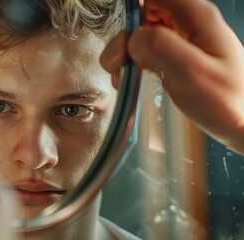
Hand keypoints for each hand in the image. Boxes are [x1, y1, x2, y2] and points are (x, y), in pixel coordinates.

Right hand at [101, 0, 243, 154]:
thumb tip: (132, 39)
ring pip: (138, 33)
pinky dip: (132, 63)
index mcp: (196, 17)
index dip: (132, 13)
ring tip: (125, 75)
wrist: (238, 124)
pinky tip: (133, 78)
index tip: (125, 41)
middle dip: (124, 38)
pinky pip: (144, 50)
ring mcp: (180, 40)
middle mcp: (187, 23)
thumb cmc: (225, 102)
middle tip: (122, 63)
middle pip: (141, 13)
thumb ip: (159, 47)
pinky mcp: (174, 56)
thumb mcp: (191, 73)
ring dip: (124, 54)